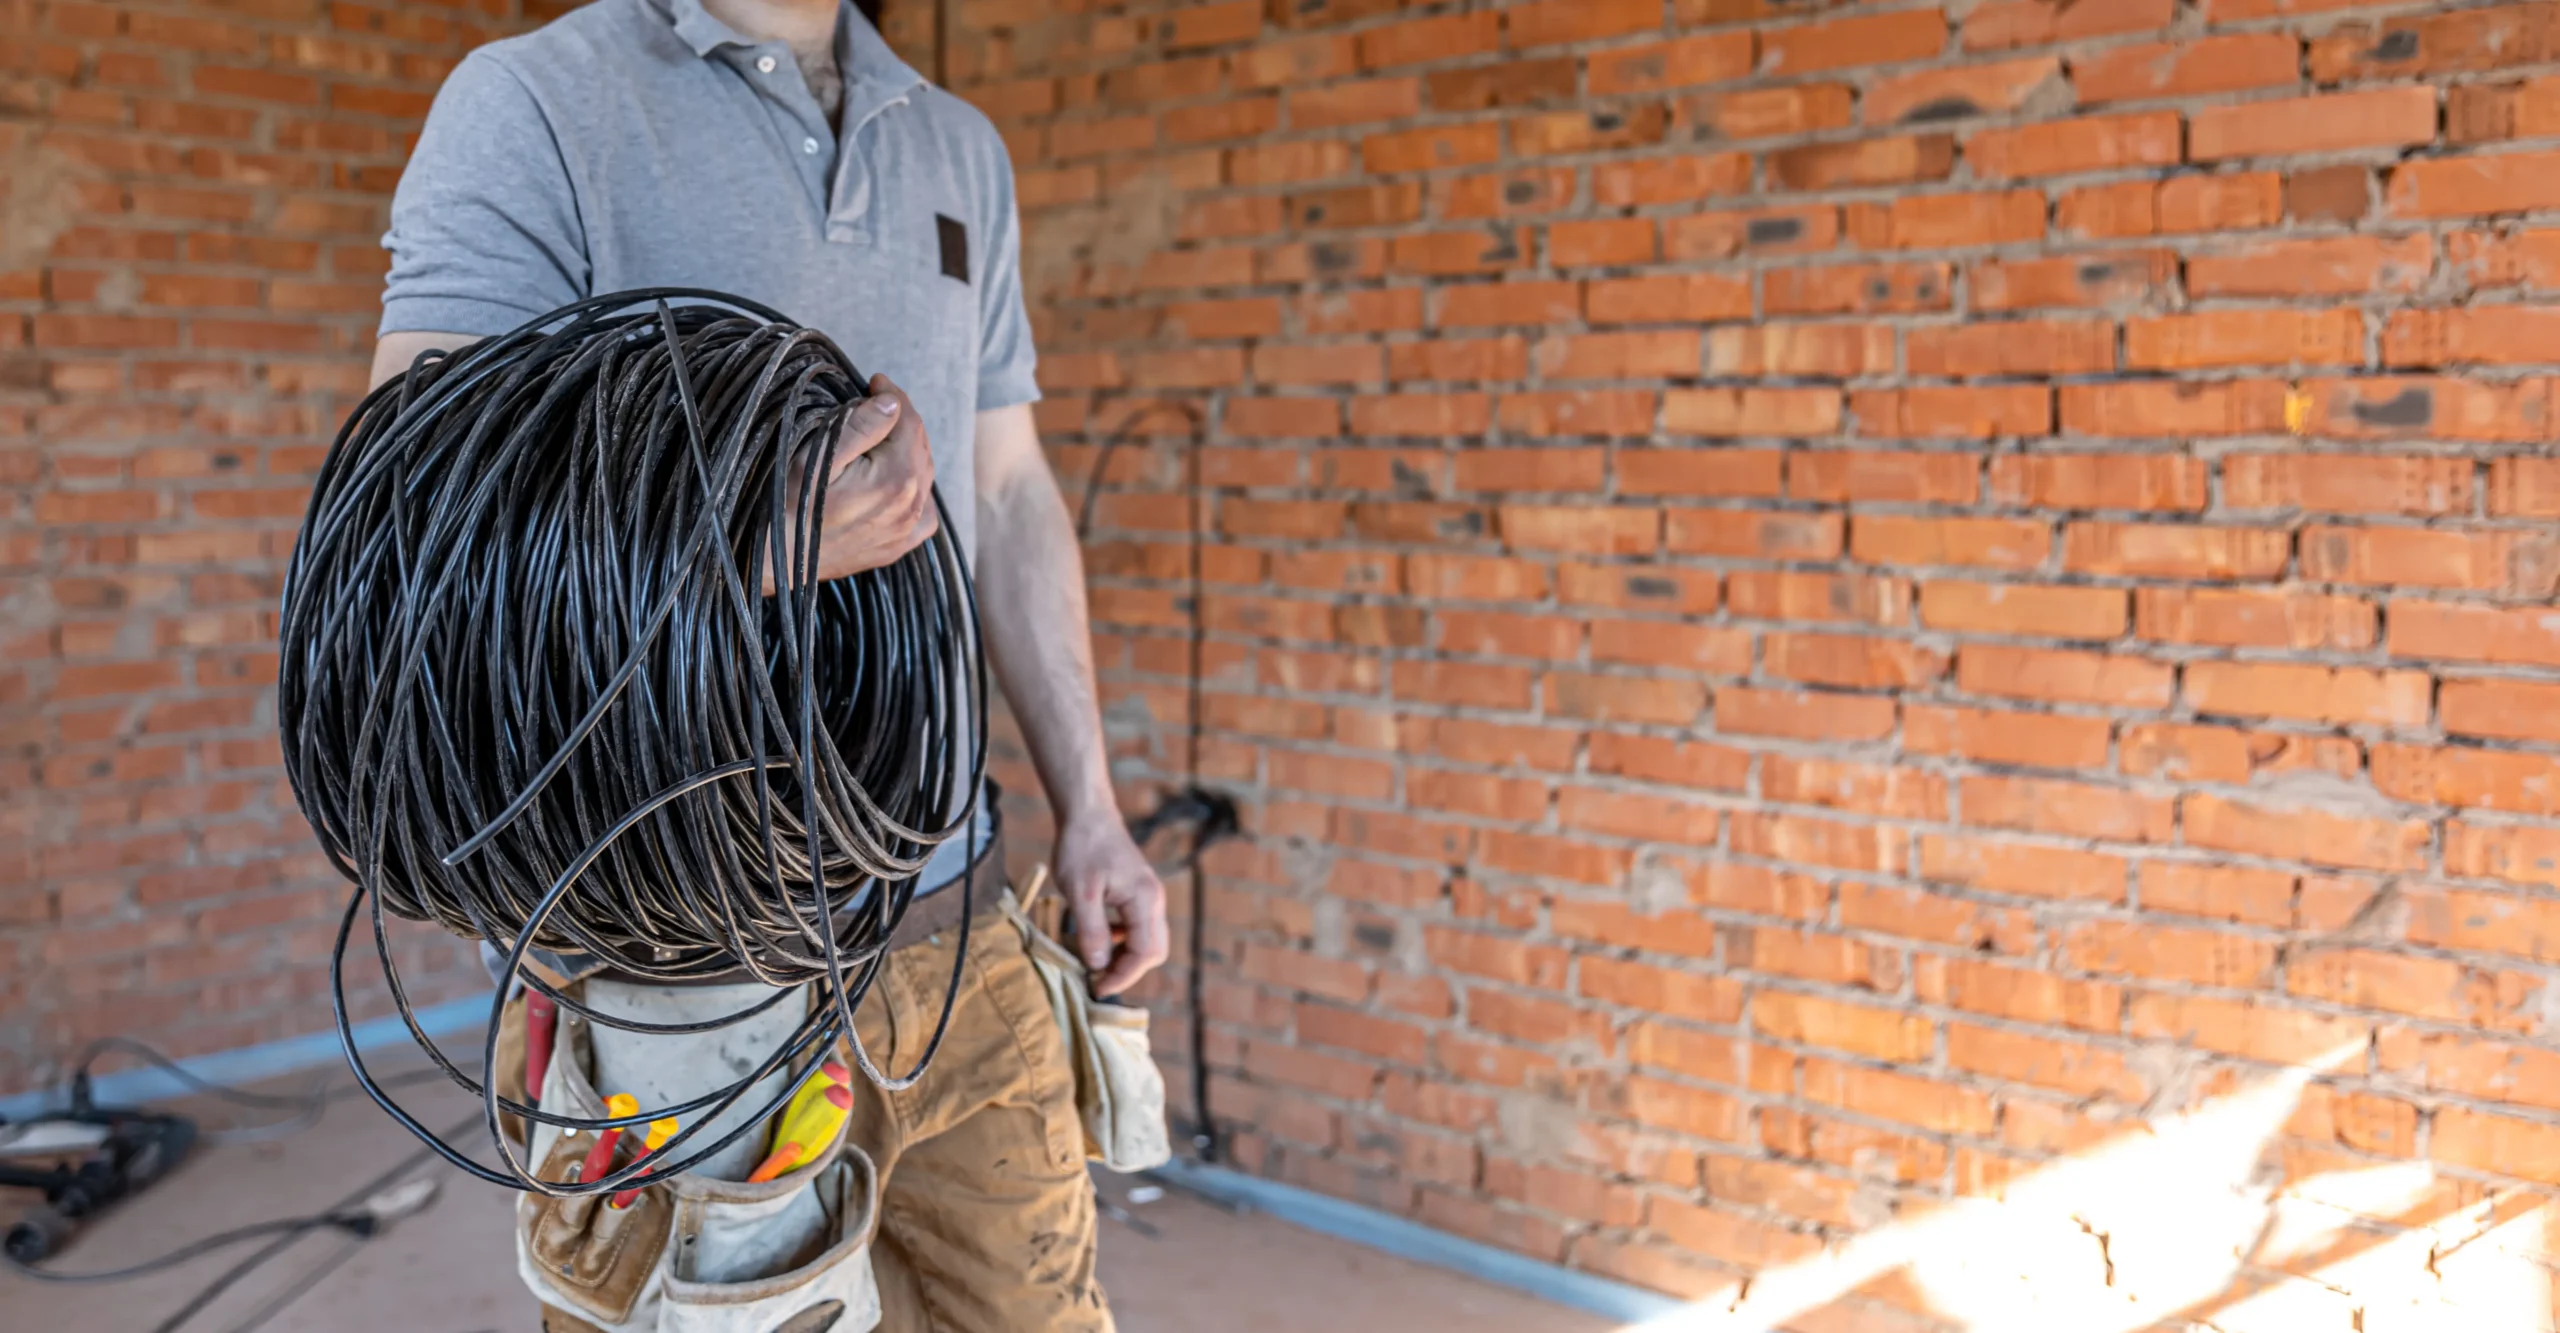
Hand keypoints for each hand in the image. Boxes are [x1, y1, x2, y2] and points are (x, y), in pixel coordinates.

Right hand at [763, 373, 936, 592]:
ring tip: (881, 436)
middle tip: (873, 403)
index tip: (874, 381)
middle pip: (919, 446)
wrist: (774, 560)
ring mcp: (906, 530)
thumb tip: (892, 402)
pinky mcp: (898, 546)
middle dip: (900, 420)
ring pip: (924, 475)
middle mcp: (911, 506)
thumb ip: (859, 427)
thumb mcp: (816, 457)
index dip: (892, 395)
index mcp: (895, 478)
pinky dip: (916, 490)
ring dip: (908, 450)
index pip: (908, 422)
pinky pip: (925, 512)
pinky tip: (896, 481)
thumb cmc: (787, 504)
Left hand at [1055, 809, 1168, 996]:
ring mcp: (1148, 896)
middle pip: (1153, 951)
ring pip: (1147, 940)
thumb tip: (1099, 966)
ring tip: (1094, 961)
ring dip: (1124, 956)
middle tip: (1097, 978)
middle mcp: (1154, 900)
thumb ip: (1092, 932)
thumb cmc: (1083, 848)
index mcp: (1145, 901)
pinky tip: (1098, 937)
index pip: (1144, 953)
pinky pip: (1137, 927)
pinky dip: (1121, 940)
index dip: (1122, 976)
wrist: (1088, 814)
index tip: (1097, 988)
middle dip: (1128, 970)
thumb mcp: (1080, 894)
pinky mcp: (1138, 893)